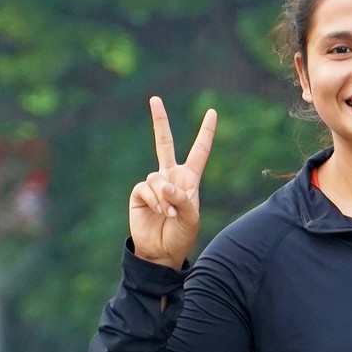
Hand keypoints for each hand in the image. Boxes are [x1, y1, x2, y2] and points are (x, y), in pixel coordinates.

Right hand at [127, 96, 217, 269]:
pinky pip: (147, 187)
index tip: (212, 112)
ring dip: (165, 197)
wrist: (161, 252)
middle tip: (155, 99)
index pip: (199, 151)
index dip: (206, 132)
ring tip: (169, 214)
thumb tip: (164, 183)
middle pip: (164, 143)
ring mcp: (154, 184)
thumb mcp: (191, 218)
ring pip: (157, 176)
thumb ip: (182, 199)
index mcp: (189, 179)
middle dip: (159, 121)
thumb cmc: (181, 236)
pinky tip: (159, 212)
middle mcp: (170, 177)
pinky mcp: (140, 193)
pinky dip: (155, 200)